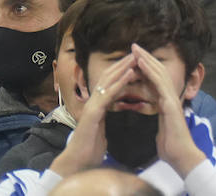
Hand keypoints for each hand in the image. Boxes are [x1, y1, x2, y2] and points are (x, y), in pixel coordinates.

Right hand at [49, 50, 140, 177]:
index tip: (135, 62)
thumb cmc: (90, 148)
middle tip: (136, 52)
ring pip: (107, 81)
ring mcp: (92, 105)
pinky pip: (108, 94)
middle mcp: (93, 101)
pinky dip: (119, 82)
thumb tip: (112, 112)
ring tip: (135, 57)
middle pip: (108, 76)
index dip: (121, 71)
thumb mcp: (101, 128)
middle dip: (122, 64)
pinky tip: (129, 74)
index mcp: (97, 104)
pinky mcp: (93, 113)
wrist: (79, 162)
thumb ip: (105, 116)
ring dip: (122, 68)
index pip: (109, 82)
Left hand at [131, 44, 205, 176]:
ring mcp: (172, 98)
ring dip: (147, 59)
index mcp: (167, 102)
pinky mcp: (170, 103)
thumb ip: (161, 121)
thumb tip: (159, 122)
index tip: (136, 58)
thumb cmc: (172, 147)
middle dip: (146, 58)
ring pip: (159, 73)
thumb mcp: (163, 130)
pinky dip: (150, 71)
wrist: (181, 157)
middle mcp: (170, 97)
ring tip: (136, 49)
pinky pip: (159, 83)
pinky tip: (141, 62)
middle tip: (134, 46)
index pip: (156, 80)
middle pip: (158, 71)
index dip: (147, 67)